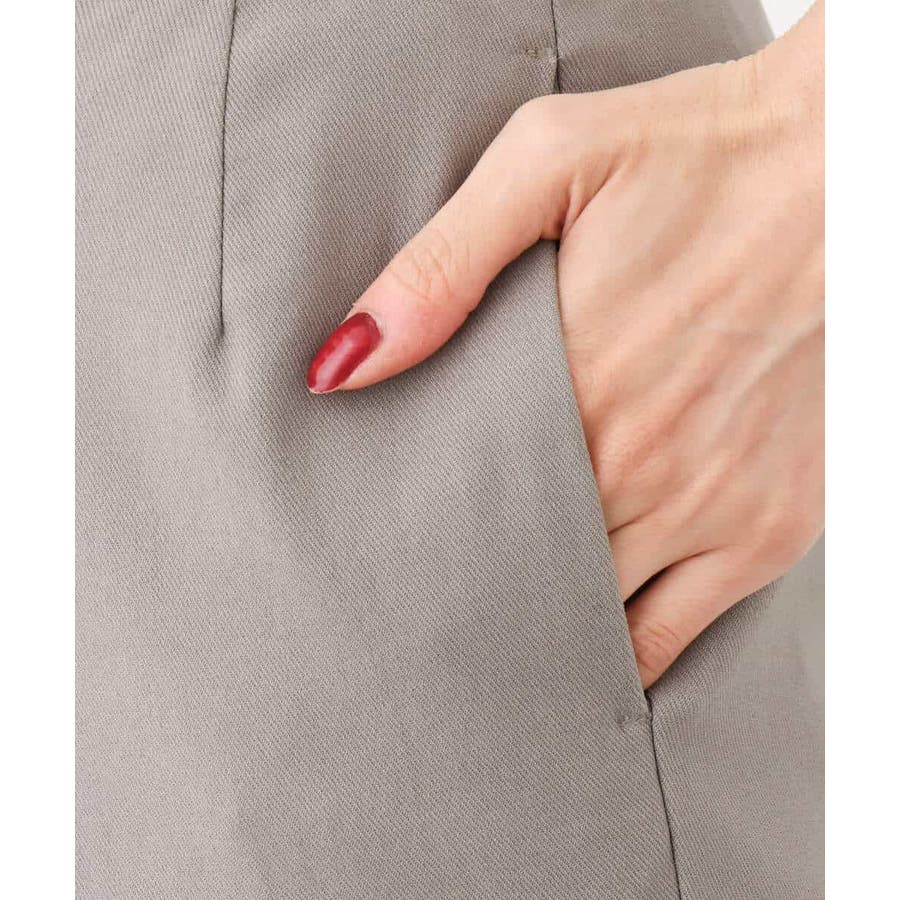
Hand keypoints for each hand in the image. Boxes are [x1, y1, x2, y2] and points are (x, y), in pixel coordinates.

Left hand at [307, 4, 823, 686]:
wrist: (848, 168)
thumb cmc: (700, 154)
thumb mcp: (547, 164)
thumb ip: (440, 267)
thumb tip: (344, 364)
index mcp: (572, 382)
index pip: (460, 503)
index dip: (412, 541)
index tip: (377, 561)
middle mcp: (637, 462)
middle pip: (516, 564)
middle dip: (464, 585)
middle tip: (416, 608)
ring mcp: (708, 505)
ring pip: (588, 611)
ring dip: (532, 622)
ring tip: (481, 638)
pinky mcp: (770, 524)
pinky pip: (678, 631)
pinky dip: (624, 658)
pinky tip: (582, 656)